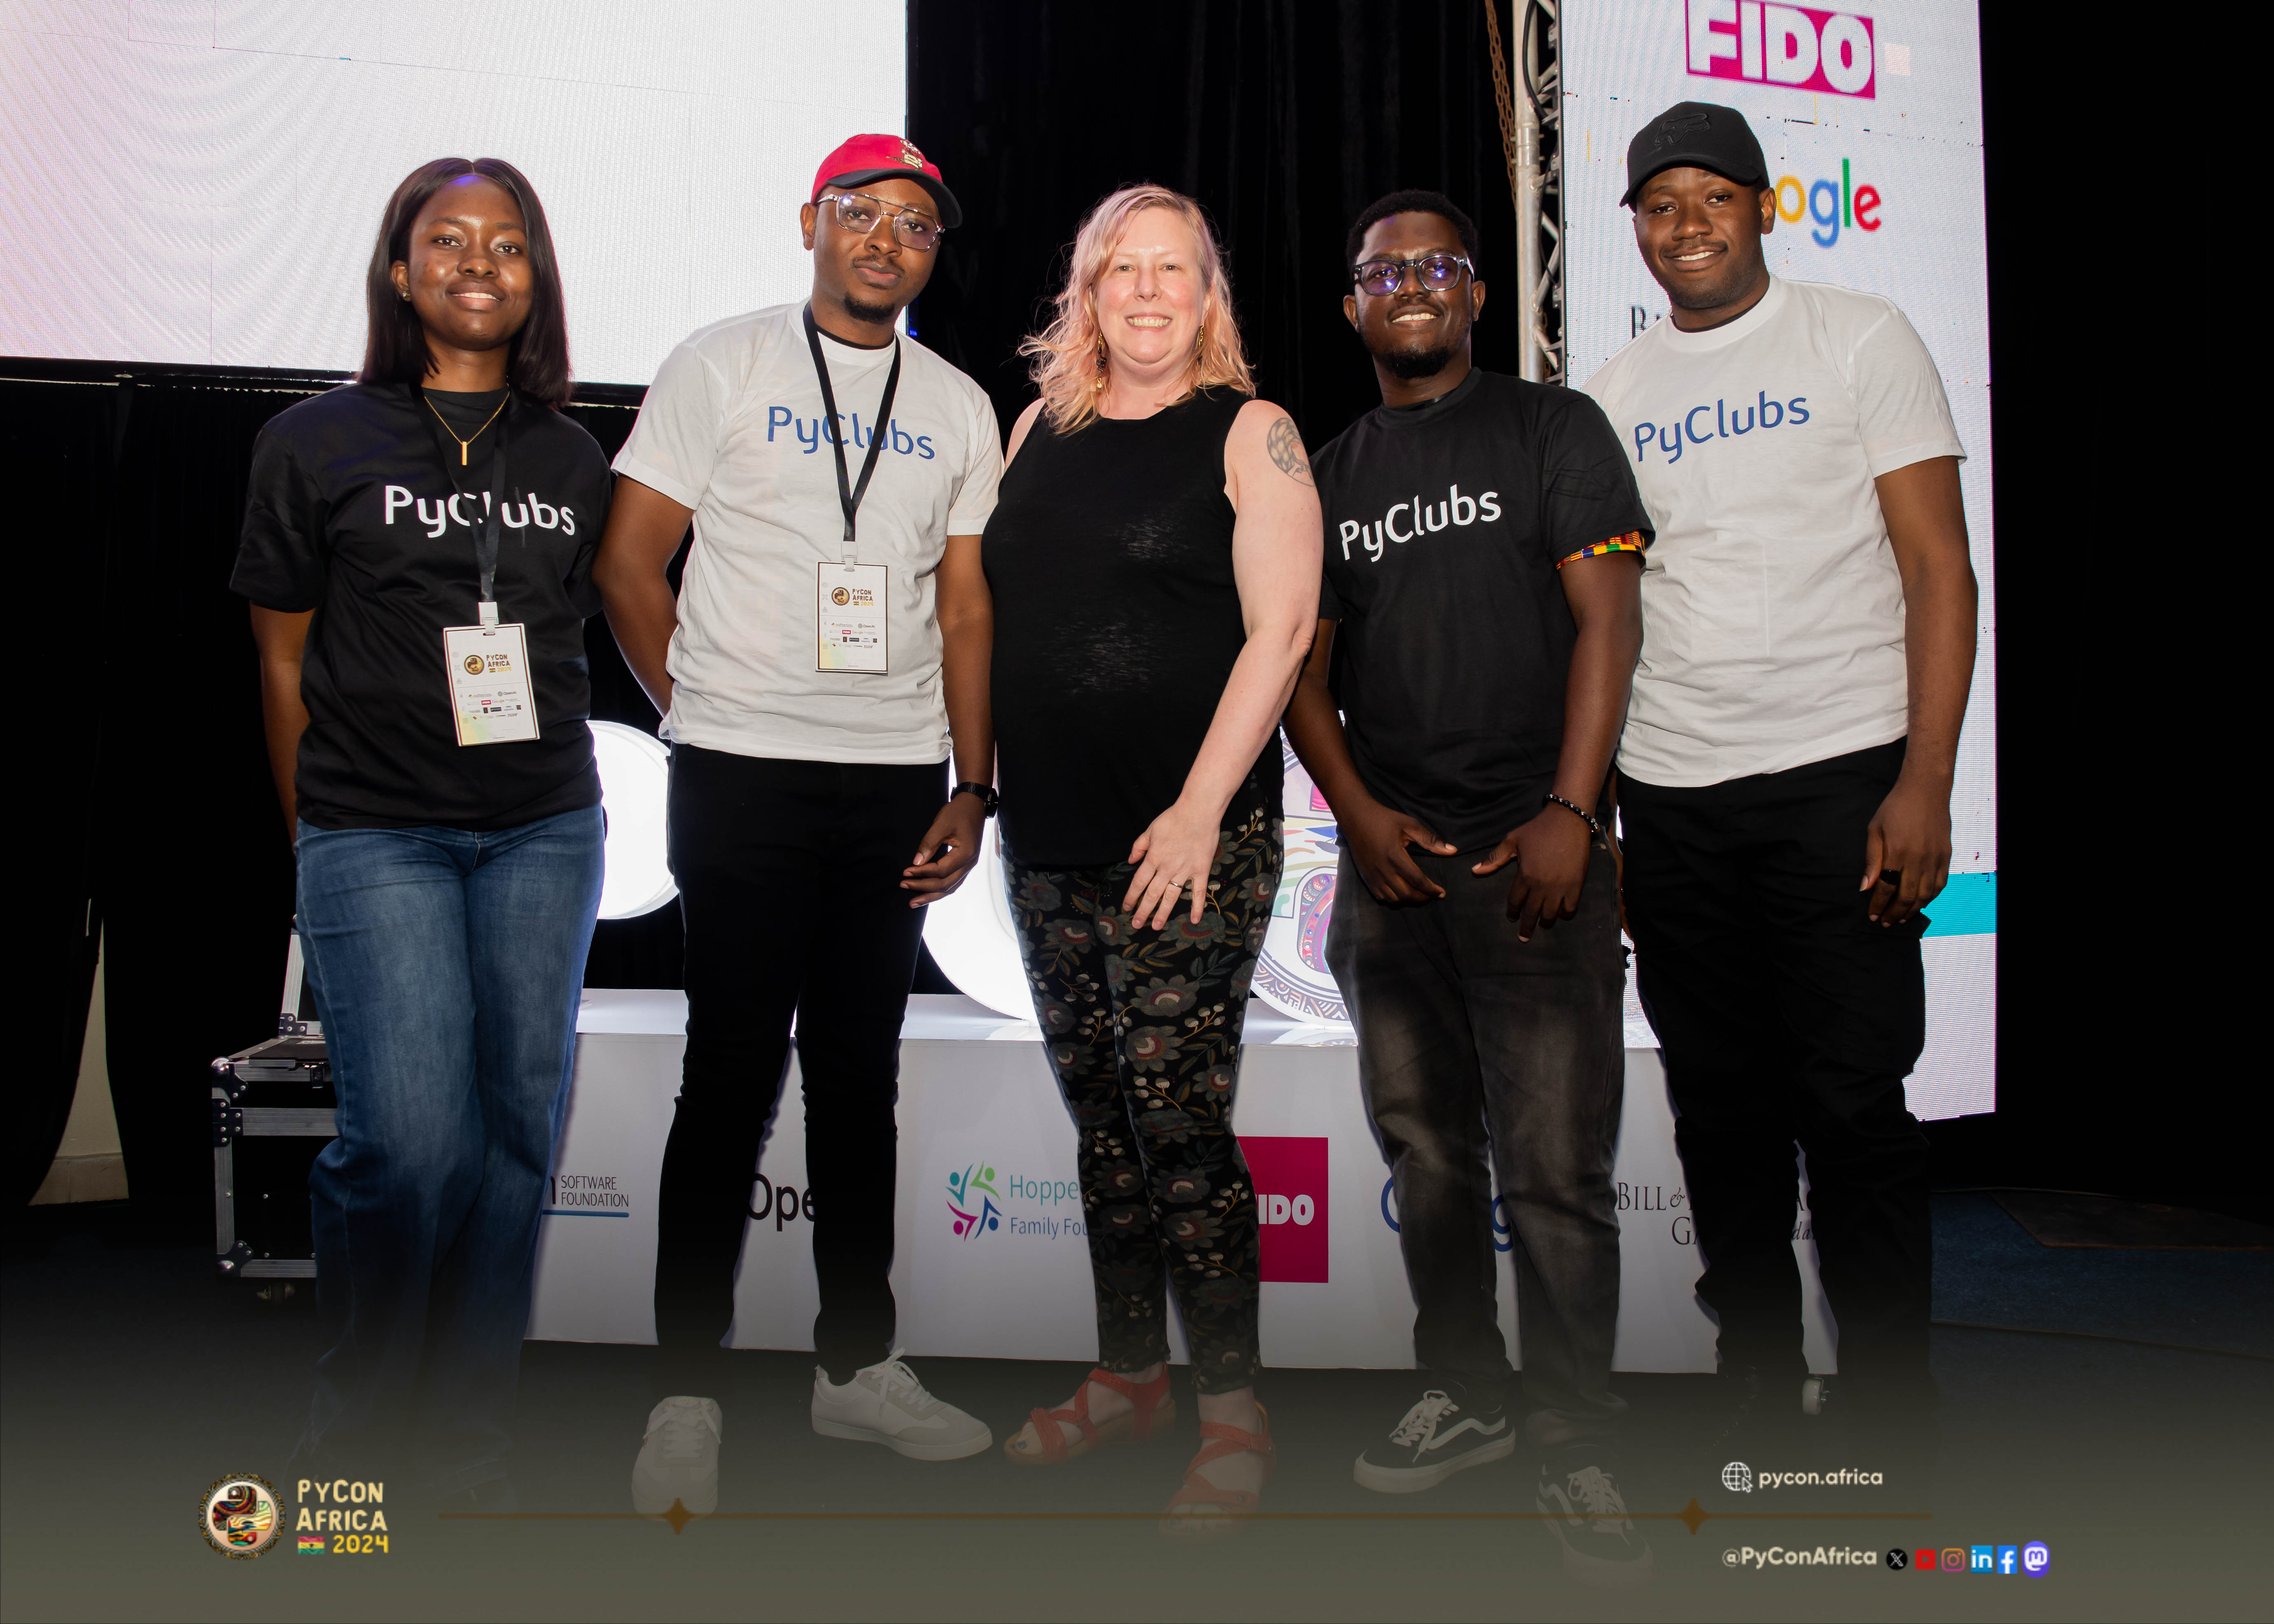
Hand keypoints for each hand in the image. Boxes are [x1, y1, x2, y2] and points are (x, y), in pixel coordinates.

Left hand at [902, 795, 986, 907]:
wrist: (973, 805)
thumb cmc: (958, 812)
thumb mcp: (941, 824)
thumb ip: (929, 844)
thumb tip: (916, 863)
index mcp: (966, 854)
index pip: (941, 871)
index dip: (922, 873)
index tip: (906, 871)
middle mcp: (970, 864)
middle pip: (945, 885)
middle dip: (923, 888)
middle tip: (903, 886)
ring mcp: (969, 866)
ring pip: (950, 888)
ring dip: (931, 895)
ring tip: (914, 902)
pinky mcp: (965, 865)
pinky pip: (953, 883)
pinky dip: (939, 890)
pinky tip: (928, 893)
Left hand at [1124, 800, 1224, 928]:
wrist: (1198, 811)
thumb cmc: (1174, 818)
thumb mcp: (1151, 829)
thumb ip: (1139, 846)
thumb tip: (1130, 861)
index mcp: (1154, 858)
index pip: (1139, 882)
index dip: (1131, 896)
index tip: (1127, 907)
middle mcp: (1167, 868)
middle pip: (1152, 894)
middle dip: (1143, 910)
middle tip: (1137, 925)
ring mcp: (1185, 871)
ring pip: (1171, 896)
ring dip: (1163, 913)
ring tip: (1156, 926)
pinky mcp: (1201, 870)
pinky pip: (1199, 892)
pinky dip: (1197, 907)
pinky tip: (1194, 920)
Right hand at [1340, 796, 1455, 903]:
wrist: (1356, 817)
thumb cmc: (1384, 819)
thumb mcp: (1409, 824)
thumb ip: (1430, 840)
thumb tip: (1452, 851)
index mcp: (1395, 857)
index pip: (1418, 880)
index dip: (1432, 889)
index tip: (1442, 892)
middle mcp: (1383, 870)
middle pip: (1406, 894)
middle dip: (1422, 898)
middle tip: (1433, 895)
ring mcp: (1373, 875)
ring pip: (1393, 899)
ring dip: (1409, 900)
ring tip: (1419, 895)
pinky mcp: (1366, 877)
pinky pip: (1380, 896)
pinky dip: (1393, 899)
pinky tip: (1401, 893)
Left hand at [1472, 807, 1591, 941]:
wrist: (1568, 820)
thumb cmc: (1537, 830)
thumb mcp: (1512, 840)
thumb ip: (1495, 858)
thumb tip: (1475, 871)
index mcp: (1524, 876)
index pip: (1515, 902)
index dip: (1513, 912)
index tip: (1511, 917)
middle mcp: (1541, 886)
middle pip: (1532, 914)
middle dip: (1526, 927)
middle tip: (1524, 938)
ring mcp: (1559, 888)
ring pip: (1550, 915)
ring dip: (1545, 922)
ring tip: (1542, 924)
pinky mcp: (1575, 886)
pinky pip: (1570, 908)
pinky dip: (1565, 914)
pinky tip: (1561, 914)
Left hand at [1862, 772, 1951, 925]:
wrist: (1925, 790)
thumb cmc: (1896, 808)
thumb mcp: (1875, 830)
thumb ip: (1872, 860)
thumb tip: (1865, 886)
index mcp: (1897, 852)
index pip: (1886, 888)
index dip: (1879, 905)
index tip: (1873, 915)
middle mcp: (1918, 859)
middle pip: (1907, 897)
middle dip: (1894, 913)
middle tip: (1886, 922)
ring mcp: (1935, 858)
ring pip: (1926, 895)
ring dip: (1913, 910)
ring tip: (1902, 918)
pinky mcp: (1946, 856)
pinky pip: (1940, 884)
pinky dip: (1931, 897)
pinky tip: (1921, 903)